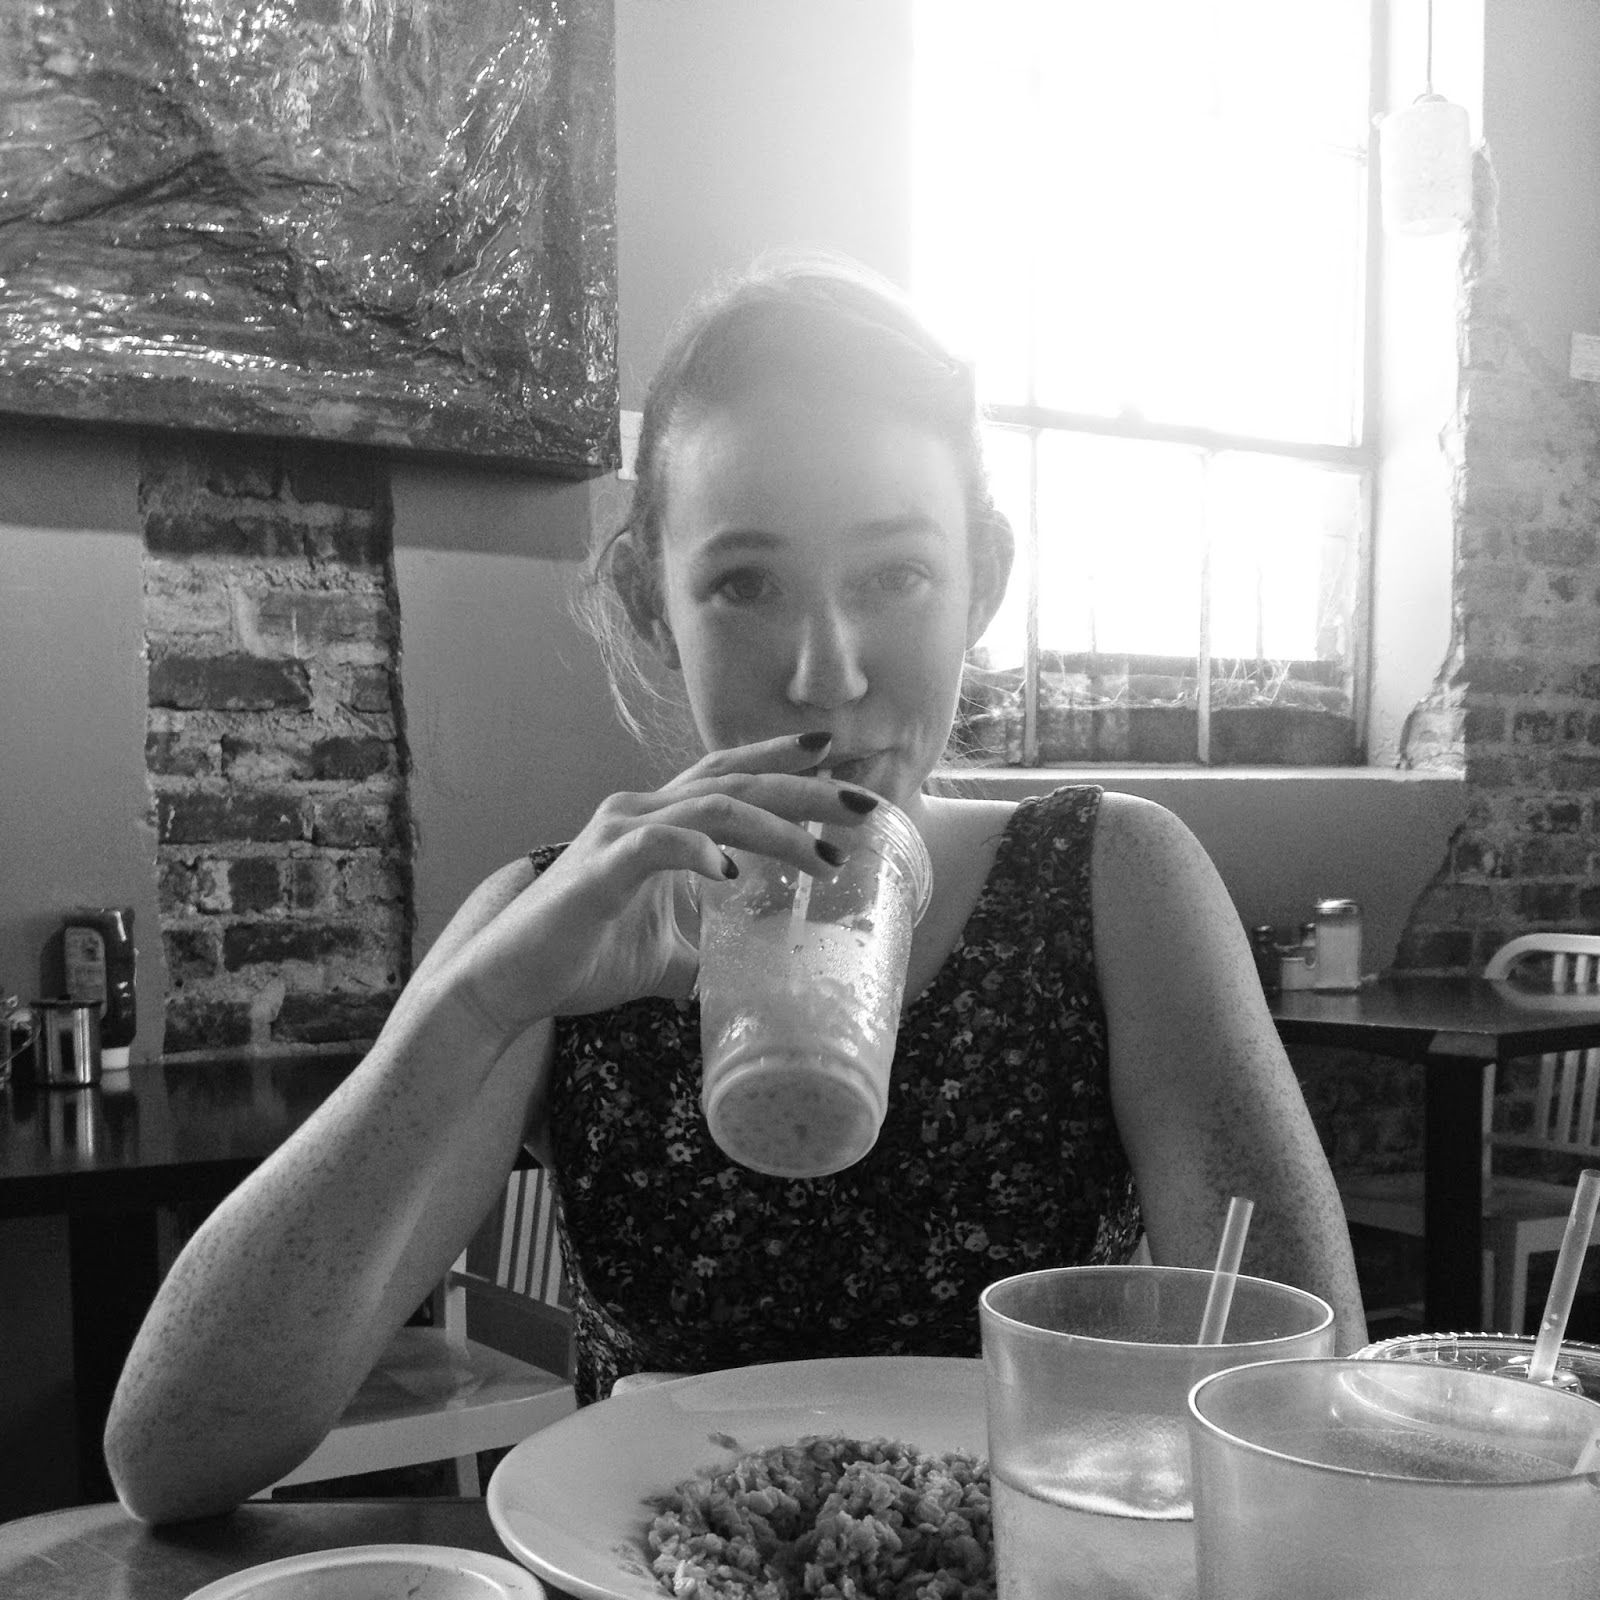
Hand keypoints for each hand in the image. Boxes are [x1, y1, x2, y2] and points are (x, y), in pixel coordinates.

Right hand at [441, 732, 878, 1035]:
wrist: (508, 982)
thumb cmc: (579, 959)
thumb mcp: (665, 957)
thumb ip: (709, 952)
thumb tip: (759, 978)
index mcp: (656, 822)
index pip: (728, 774)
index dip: (781, 759)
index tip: (837, 754)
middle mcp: (639, 812)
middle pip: (735, 781)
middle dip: (806, 787)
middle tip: (864, 801)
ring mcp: (618, 834)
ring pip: (713, 807)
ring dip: (777, 828)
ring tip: (825, 854)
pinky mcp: (601, 868)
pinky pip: (660, 845)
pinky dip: (701, 852)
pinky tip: (734, 874)